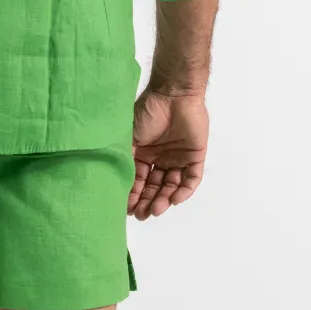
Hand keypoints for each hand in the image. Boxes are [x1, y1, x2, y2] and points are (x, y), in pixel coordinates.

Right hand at [129, 89, 208, 220]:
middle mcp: (160, 157)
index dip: (134, 195)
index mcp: (143, 153)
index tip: (127, 209)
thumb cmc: (148, 112)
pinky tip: (175, 199)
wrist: (173, 94)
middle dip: (149, 201)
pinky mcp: (196, 155)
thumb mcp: (129, 137)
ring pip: (172, 185)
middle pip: (155, 186)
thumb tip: (114, 183)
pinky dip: (185, 190)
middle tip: (143, 215)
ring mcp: (178, 157)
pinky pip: (192, 178)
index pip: (138, 180)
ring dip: (165, 198)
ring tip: (157, 209)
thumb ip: (124, 159)